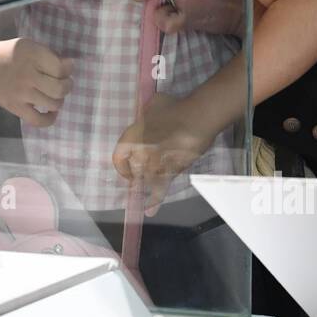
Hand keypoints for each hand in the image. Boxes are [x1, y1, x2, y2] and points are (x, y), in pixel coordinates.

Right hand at [0, 36, 73, 127]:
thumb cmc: (8, 54)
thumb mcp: (29, 46)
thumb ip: (48, 55)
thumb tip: (69, 67)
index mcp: (32, 55)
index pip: (61, 68)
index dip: (68, 68)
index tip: (67, 67)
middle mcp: (27, 74)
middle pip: (60, 87)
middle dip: (67, 85)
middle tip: (63, 82)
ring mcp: (21, 93)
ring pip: (53, 103)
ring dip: (59, 99)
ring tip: (55, 94)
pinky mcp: (14, 107)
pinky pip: (38, 120)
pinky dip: (49, 119)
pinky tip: (51, 111)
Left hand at [111, 92, 216, 215]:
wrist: (198, 116)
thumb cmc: (175, 107)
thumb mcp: (153, 105)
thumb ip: (145, 115)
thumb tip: (145, 117)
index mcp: (132, 136)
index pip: (118, 158)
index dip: (122, 167)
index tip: (127, 170)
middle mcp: (140, 152)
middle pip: (134, 172)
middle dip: (138, 176)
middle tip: (144, 176)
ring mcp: (155, 163)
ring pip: (147, 181)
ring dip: (146, 188)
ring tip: (145, 194)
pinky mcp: (171, 171)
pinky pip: (160, 188)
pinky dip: (155, 200)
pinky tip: (150, 210)